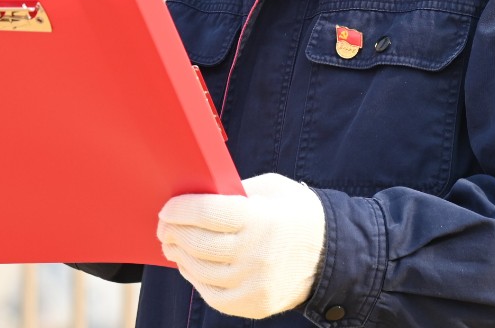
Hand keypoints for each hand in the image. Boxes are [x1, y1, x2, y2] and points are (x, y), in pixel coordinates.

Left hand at [158, 173, 324, 318]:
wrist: (330, 254)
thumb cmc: (295, 214)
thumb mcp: (270, 189)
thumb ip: (235, 191)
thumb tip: (195, 197)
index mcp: (260, 218)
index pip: (207, 213)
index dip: (180, 210)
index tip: (167, 209)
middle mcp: (256, 253)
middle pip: (199, 243)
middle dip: (174, 233)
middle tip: (163, 227)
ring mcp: (254, 283)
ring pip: (201, 271)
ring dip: (180, 256)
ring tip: (172, 246)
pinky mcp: (254, 304)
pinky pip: (213, 295)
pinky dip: (196, 279)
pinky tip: (190, 266)